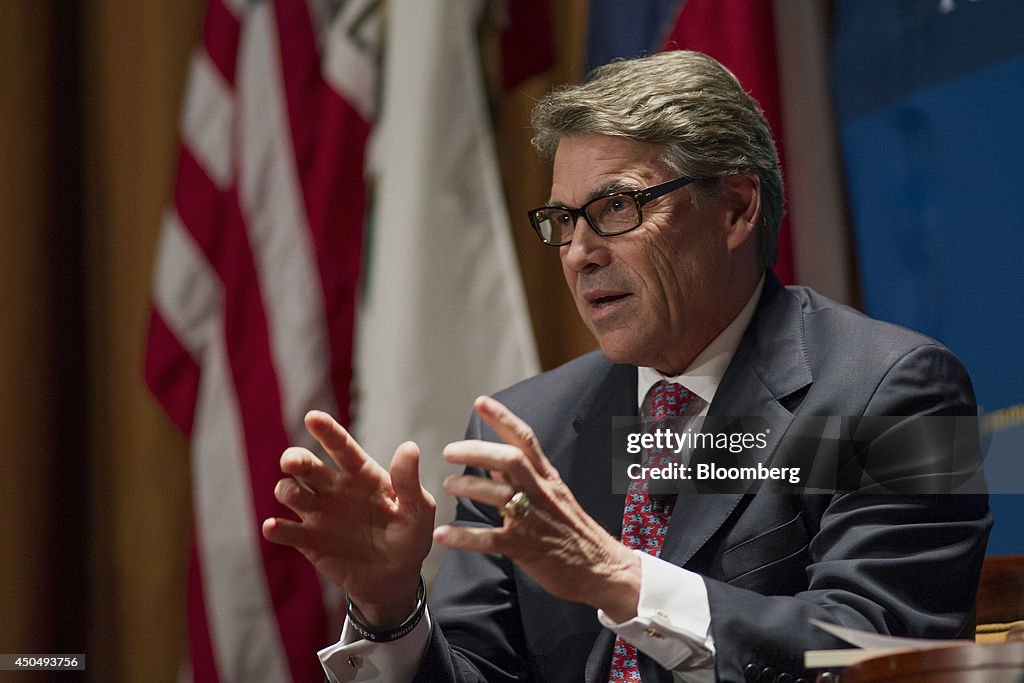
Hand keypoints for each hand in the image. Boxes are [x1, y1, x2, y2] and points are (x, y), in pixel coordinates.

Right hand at [262, 410, 435, 627]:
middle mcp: (335, 488)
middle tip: (291, 462)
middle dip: (295, 459)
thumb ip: (409, 482)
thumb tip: (409, 447)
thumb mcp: (418, 510)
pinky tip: (272, 527)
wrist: (397, 578)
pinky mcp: (309, 542)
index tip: (312, 417)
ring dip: (287, 490)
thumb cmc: (410, 536)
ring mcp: (319, 513)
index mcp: (362, 474)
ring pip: (292, 492)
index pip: (342, 447)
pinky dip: (276, 528)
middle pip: (308, 466)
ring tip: (294, 495)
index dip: (327, 431)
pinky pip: (288, 532)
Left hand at [434, 396, 640, 621]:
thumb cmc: (574, 532)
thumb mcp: (552, 495)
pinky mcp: (527, 548)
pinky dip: (466, 537)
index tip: (481, 402)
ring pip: (502, 496)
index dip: (503, 419)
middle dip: (479, 451)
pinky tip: (444, 535)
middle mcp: (541, 493)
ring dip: (472, 488)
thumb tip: (494, 462)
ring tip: (449, 484)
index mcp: (547, 478)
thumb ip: (522, 478)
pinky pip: (492, 540)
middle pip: (512, 461)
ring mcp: (535, 520)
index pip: (526, 440)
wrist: (602, 569)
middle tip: (450, 451)